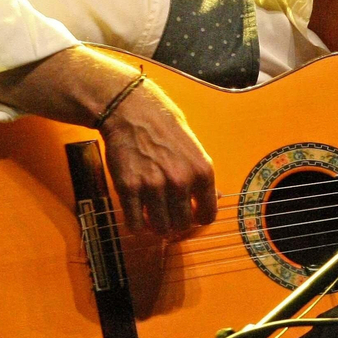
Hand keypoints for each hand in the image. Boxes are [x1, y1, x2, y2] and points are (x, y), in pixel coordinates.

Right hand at [0, 46, 217, 239]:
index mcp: (202, 171)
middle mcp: (180, 181)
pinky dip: (136, 224)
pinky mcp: (128, 189)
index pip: (208, 215)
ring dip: (157, 227)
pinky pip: (135, 223)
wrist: (130, 109)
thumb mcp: (193, 147)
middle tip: (169, 217)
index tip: (191, 217)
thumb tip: (209, 199)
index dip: (198, 219)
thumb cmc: (163, 124)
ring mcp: (153, 187)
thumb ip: (199, 175)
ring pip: (160, 228)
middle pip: (182, 225)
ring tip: (153, 217)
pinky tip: (137, 215)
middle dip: (176, 225)